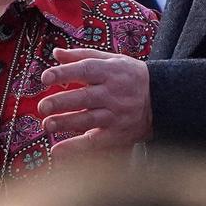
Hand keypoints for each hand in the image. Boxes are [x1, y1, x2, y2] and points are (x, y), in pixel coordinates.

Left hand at [37, 48, 151, 156]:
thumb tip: (56, 54)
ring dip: (66, 123)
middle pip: (85, 97)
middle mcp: (113, 93)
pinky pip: (95, 142)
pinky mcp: (118, 134)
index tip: (45, 78)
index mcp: (110, 71)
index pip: (85, 69)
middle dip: (62, 102)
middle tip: (42, 106)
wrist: (162, 98)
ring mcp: (116, 115)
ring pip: (88, 120)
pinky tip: (57, 151)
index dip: (64, 73)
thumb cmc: (130, 75)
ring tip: (47, 124)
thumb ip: (82, 56)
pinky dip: (76, 148)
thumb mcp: (111, 60)